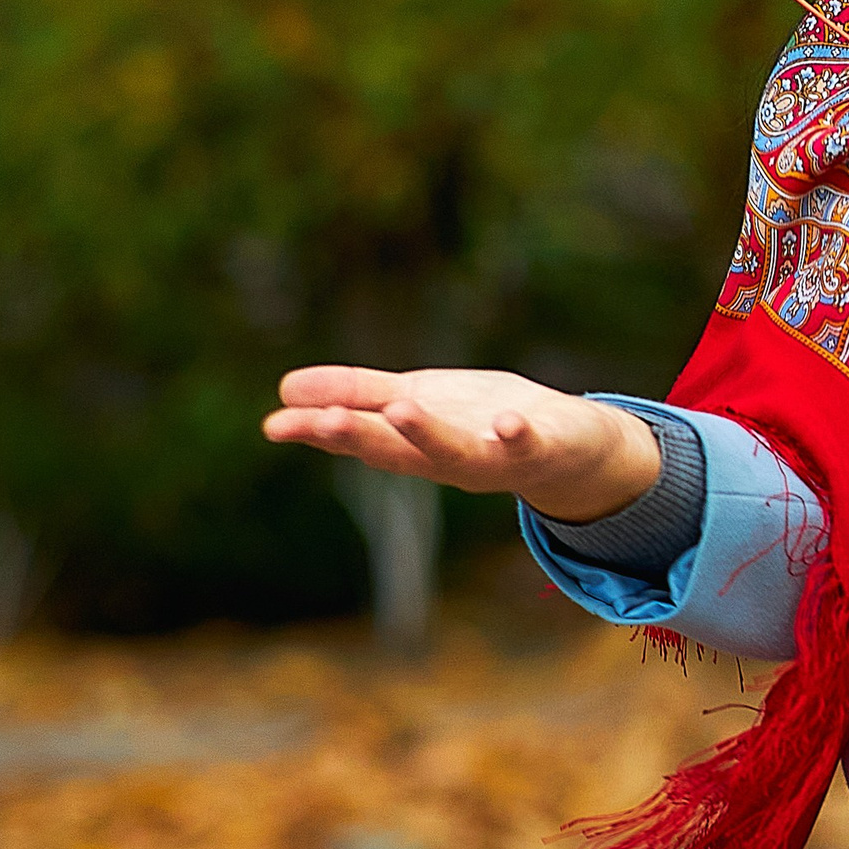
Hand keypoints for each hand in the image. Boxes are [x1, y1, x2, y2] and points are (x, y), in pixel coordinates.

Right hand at [263, 366, 661, 525]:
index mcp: (413, 442)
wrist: (573, 449)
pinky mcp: (540, 446)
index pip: (359, 433)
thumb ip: (359, 397)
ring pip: (454, 452)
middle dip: (359, 436)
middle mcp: (446, 457)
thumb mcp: (416, 401)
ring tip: (400, 410)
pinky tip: (505, 421)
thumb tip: (284, 390)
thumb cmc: (484, 422)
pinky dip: (515, 434)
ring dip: (427, 434)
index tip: (276, 423)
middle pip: (396, 449)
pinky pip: (527, 444)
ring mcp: (493, 456)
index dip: (318, 430)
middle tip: (319, 422)